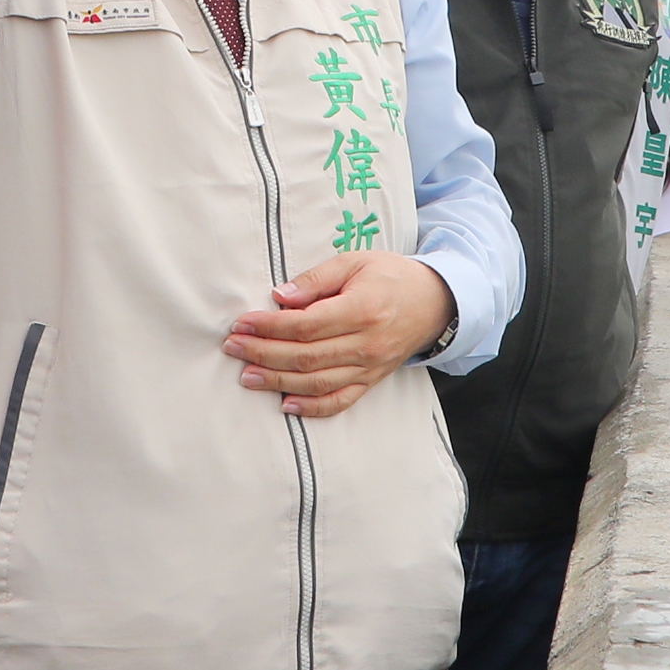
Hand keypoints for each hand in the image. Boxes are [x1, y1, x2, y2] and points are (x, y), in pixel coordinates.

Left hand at [225, 252, 455, 416]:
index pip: (305, 325)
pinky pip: (341, 401)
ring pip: (318, 382)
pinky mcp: (372, 380)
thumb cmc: (391, 276)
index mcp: (362, 309)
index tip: (241, 323)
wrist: (435, 302)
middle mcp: (366, 343)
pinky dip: (313, 407)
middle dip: (264, 353)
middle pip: (306, 356)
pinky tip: (286, 405)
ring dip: (278, 381)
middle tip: (233, 347)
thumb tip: (280, 297)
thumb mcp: (355, 262)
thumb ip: (317, 279)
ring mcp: (370, 367)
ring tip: (247, 376)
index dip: (269, 327)